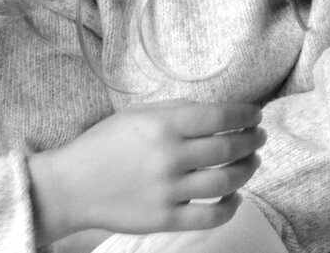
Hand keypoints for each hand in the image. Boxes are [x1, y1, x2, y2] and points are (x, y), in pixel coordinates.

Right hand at [27, 100, 264, 244]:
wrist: (71, 186)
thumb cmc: (102, 145)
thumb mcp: (135, 115)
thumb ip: (174, 111)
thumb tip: (215, 112)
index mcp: (161, 126)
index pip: (219, 118)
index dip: (245, 115)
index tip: (255, 115)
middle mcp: (169, 157)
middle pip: (228, 149)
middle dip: (251, 141)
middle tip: (258, 137)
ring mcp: (169, 191)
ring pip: (226, 182)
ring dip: (247, 170)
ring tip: (252, 162)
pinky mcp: (166, 219)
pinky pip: (211, 216)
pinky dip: (231, 206)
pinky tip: (235, 196)